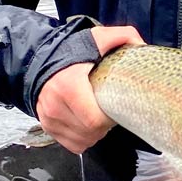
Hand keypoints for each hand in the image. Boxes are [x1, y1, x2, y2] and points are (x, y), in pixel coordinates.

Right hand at [35, 25, 144, 153]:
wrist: (40, 59)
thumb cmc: (73, 52)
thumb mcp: (98, 38)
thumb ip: (122, 36)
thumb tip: (142, 46)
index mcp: (68, 86)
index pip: (94, 120)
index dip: (111, 117)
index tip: (117, 106)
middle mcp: (55, 106)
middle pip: (90, 132)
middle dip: (105, 126)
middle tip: (111, 111)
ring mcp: (49, 118)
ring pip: (82, 140)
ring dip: (96, 133)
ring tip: (99, 116)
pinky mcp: (48, 127)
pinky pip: (72, 144)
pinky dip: (84, 138)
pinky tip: (88, 124)